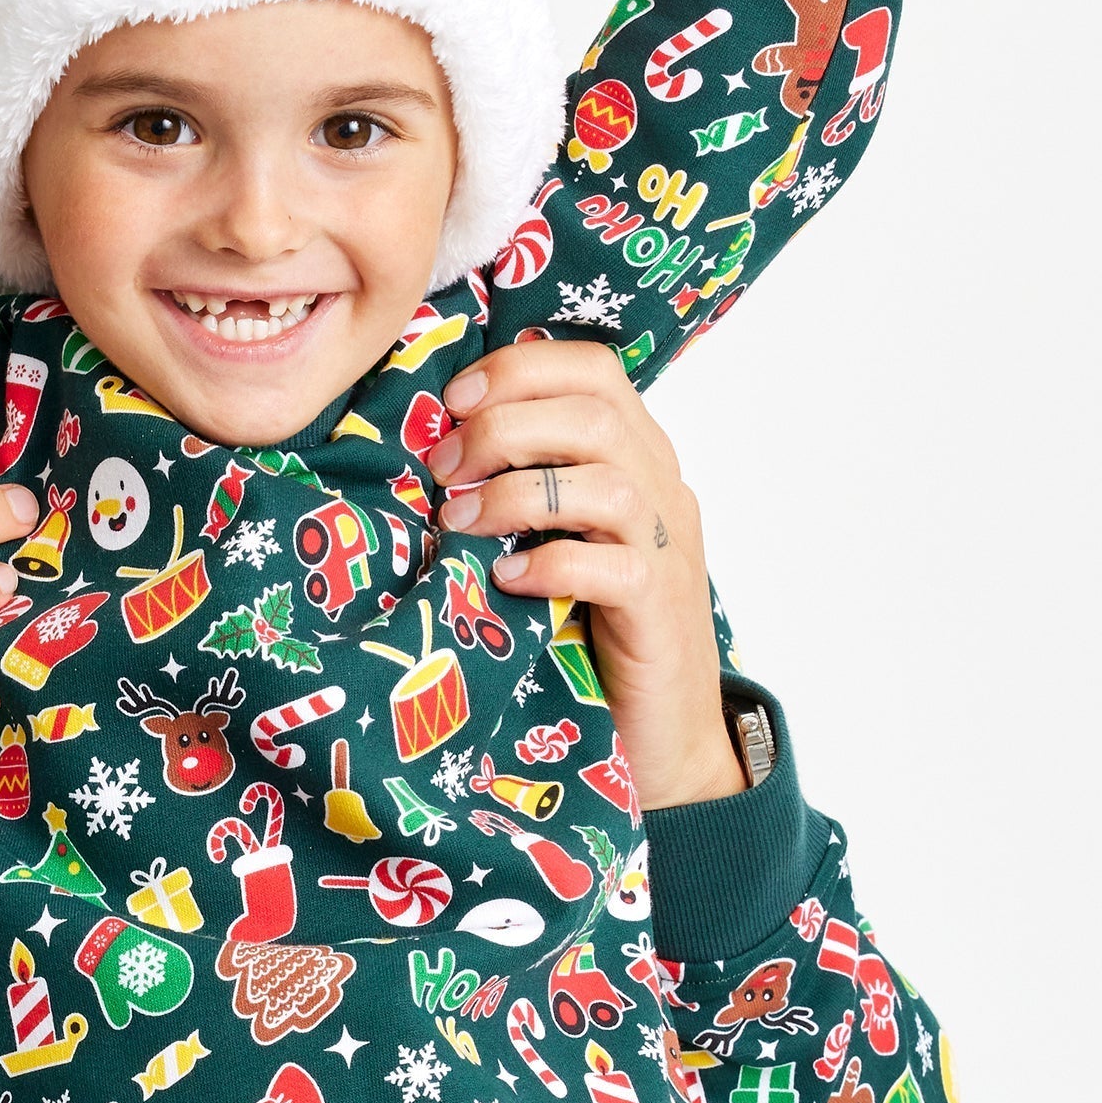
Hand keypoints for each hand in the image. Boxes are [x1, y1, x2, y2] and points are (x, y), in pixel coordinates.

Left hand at [431, 340, 744, 808]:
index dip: (518, 370)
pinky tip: (506, 580)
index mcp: (636, 455)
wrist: (665, 733)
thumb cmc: (594, 629)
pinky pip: (613, 565)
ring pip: (605, 482)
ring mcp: (666, 547)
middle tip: (443, 469)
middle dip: (502, 427)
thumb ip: (526, 483)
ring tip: (460, 521)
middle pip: (593, 412)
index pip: (592, 369)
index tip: (452, 401)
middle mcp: (660, 488)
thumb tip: (435, 442)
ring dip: (516, 493)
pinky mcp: (659, 608)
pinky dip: (551, 563)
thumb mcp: (559, 535)